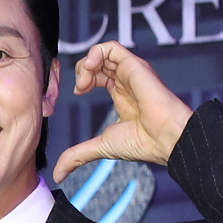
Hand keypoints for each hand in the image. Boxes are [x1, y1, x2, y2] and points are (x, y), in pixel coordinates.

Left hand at [52, 42, 193, 182]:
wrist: (165, 139)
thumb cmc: (142, 143)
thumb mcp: (100, 147)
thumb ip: (77, 156)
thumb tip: (58, 174)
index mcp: (122, 96)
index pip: (98, 76)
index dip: (83, 80)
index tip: (78, 93)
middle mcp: (127, 82)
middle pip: (98, 62)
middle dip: (81, 71)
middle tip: (80, 88)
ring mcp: (131, 72)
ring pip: (103, 53)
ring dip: (86, 63)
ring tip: (84, 80)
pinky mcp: (134, 66)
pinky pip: (112, 48)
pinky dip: (95, 53)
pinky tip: (90, 69)